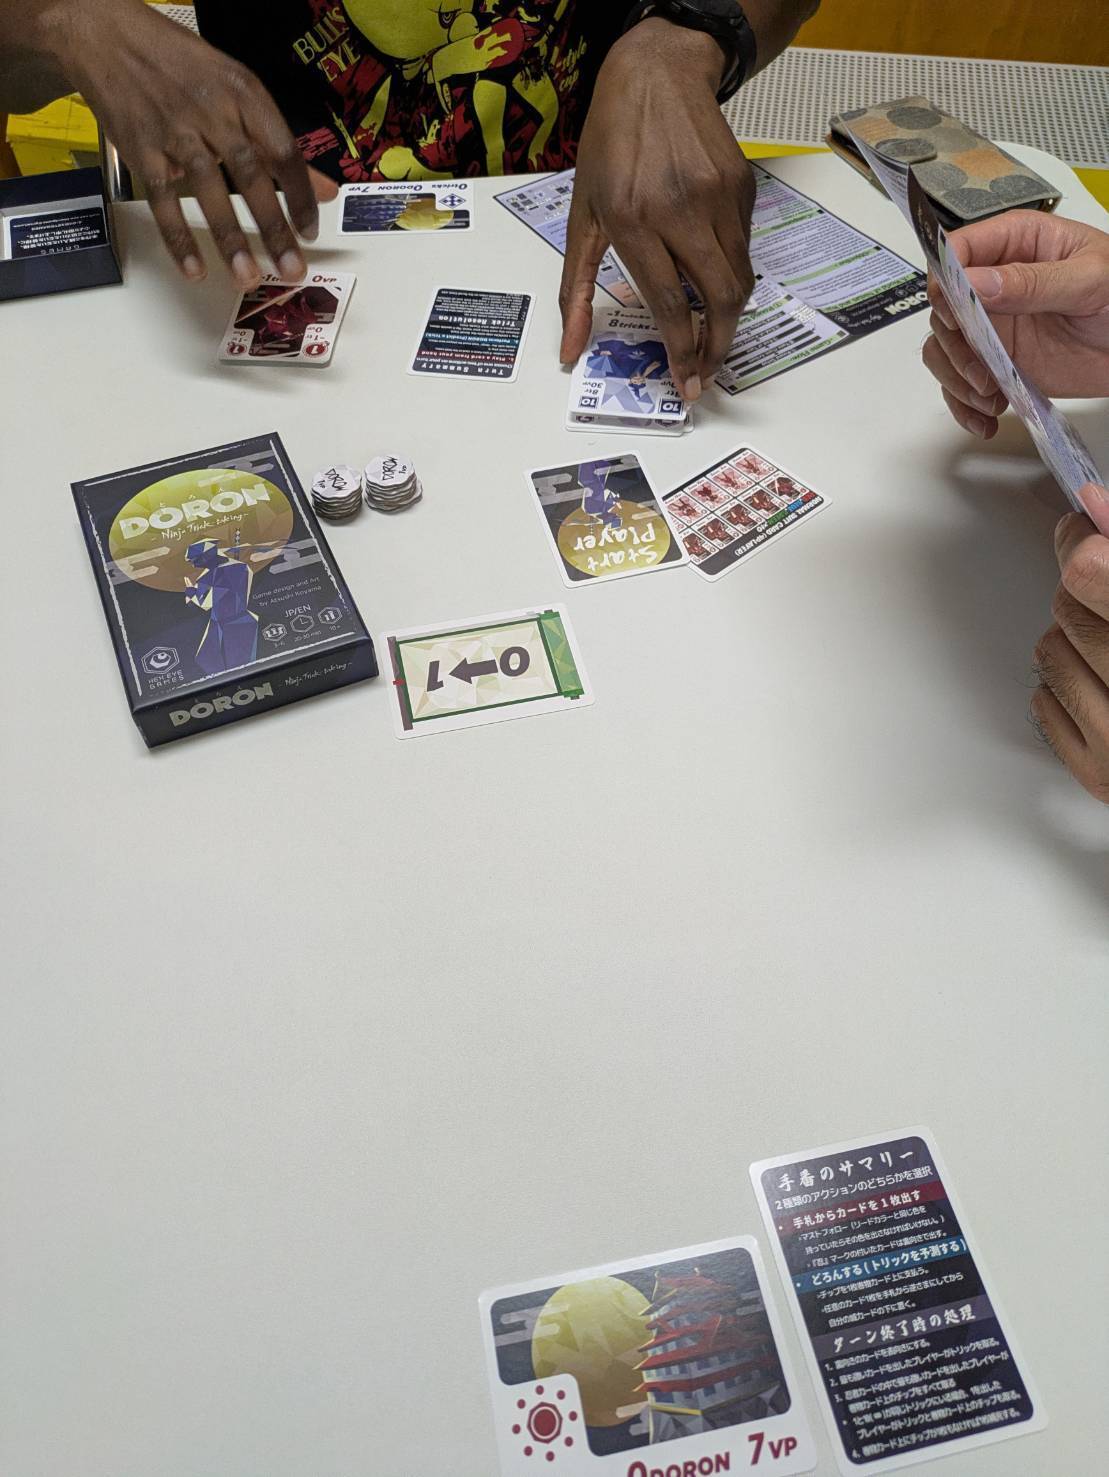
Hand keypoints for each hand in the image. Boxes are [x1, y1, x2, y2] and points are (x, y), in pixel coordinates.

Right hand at [55, 0, 319, 285]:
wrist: (109, 39)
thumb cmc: (182, 68)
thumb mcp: (238, 91)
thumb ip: (278, 145)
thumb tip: (326, 192)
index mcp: (244, 93)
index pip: (282, 150)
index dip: (301, 195)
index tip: (309, 233)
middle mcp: (212, 110)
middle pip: (249, 174)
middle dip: (272, 227)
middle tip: (291, 269)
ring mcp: (174, 131)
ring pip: (207, 189)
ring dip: (229, 238)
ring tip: (247, 277)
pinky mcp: (141, 150)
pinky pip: (163, 201)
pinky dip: (178, 237)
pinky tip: (194, 268)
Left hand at [560, 18, 754, 400]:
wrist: (656, 75)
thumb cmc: (611, 145)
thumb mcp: (581, 216)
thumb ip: (577, 289)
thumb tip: (570, 349)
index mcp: (634, 220)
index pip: (670, 303)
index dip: (682, 350)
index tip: (687, 381)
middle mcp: (679, 209)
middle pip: (718, 299)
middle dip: (718, 346)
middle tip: (708, 371)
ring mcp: (716, 196)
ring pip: (739, 278)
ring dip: (728, 316)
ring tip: (712, 335)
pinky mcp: (741, 186)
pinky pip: (743, 247)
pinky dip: (731, 273)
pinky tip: (712, 277)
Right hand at [922, 212, 1108, 438]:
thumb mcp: (1090, 280)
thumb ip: (1033, 281)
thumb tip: (977, 283)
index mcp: (1019, 244)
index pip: (959, 249)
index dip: (947, 281)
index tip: (956, 315)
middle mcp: (996, 284)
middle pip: (943, 308)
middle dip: (955, 345)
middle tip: (981, 371)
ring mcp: (992, 327)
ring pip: (943, 349)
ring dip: (957, 380)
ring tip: (990, 397)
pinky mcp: (995, 363)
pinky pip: (960, 384)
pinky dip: (965, 406)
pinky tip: (986, 418)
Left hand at [1030, 498, 1108, 803]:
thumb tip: (1093, 505)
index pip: (1093, 574)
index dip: (1084, 543)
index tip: (1083, 534)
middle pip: (1069, 607)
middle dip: (1085, 591)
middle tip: (1104, 588)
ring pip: (1049, 651)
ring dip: (1073, 637)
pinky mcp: (1097, 774)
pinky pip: (1043, 700)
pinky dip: (1066, 684)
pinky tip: (1103, 682)